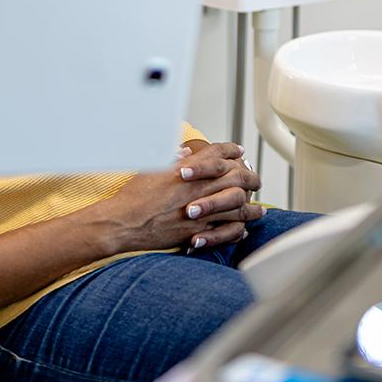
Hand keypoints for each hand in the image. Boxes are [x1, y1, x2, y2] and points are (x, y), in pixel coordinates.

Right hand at [86, 142, 262, 255]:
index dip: (231, 150)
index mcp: (188, 169)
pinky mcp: (199, 230)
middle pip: (236, 176)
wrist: (124, 223)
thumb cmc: (133, 197)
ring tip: (257, 208)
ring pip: (238, 204)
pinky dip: (238, 229)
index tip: (238, 151)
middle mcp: (199, 188)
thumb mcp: (151, 168)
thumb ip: (171, 160)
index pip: (218, 153)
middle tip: (254, 178)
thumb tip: (184, 154)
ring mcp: (202, 210)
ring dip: (251, 205)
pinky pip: (228, 229)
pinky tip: (242, 229)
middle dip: (249, 175)